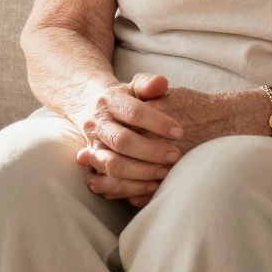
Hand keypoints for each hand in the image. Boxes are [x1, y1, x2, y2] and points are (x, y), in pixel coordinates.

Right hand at [76, 74, 183, 201]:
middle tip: (176, 155)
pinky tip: (152, 187)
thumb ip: (149, 84)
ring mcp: (91, 147)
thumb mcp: (136, 86)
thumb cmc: (126, 99)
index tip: (180, 132)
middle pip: (122, 141)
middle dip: (151, 151)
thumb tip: (161, 83)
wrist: (94, 110)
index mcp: (109, 102)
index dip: (158, 123)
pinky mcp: (92, 167)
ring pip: (113, 165)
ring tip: (166, 173)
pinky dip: (129, 188)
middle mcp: (96, 125)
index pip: (133, 112)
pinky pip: (107, 183)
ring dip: (141, 172)